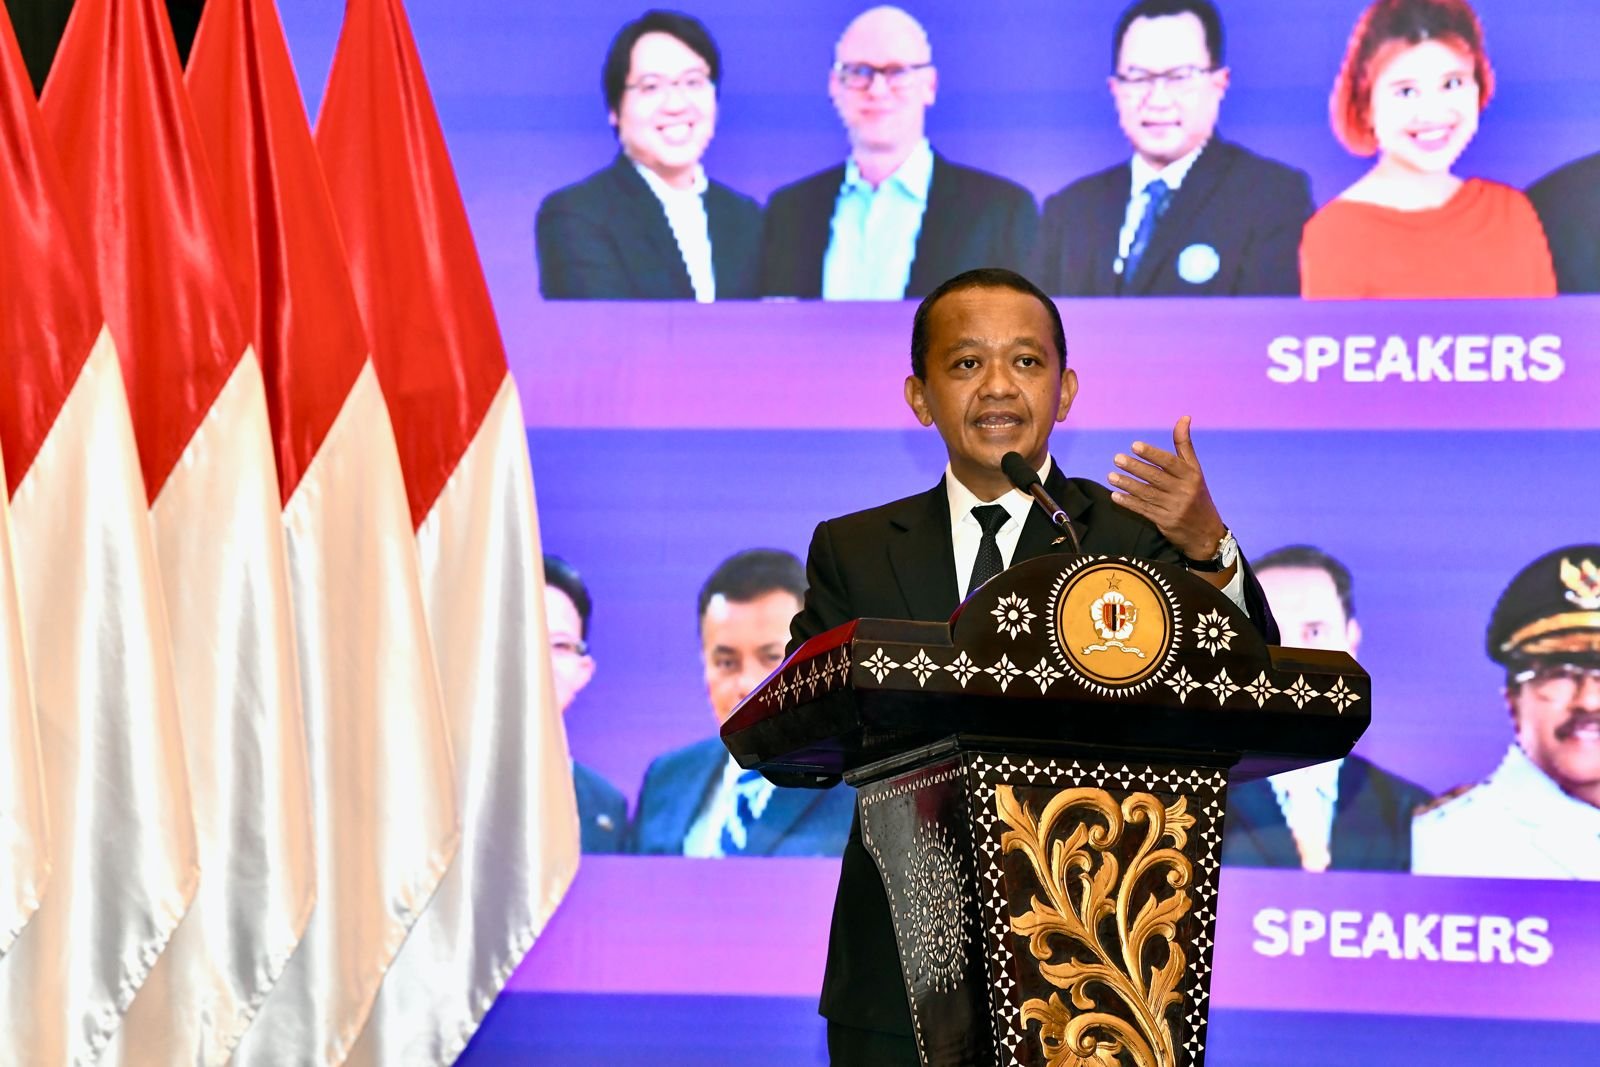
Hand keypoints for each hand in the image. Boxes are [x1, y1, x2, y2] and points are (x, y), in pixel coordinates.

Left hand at [1108, 416, 1226, 559]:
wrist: (1206, 533)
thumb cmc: (1197, 495)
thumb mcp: (1195, 470)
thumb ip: (1184, 445)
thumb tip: (1184, 417)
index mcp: (1191, 476)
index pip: (1170, 462)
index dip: (1152, 454)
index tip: (1135, 446)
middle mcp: (1184, 491)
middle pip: (1156, 478)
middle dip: (1135, 468)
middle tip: (1117, 459)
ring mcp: (1174, 508)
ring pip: (1147, 494)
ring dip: (1127, 485)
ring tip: (1110, 476)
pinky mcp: (1165, 522)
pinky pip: (1144, 510)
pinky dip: (1129, 503)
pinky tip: (1115, 496)